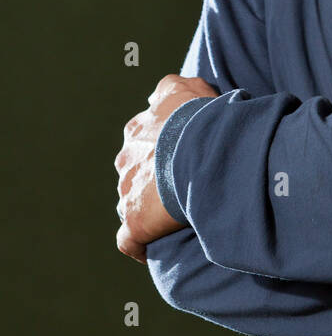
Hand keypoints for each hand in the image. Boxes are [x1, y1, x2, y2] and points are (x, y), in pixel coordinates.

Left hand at [115, 74, 218, 263]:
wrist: (201, 149)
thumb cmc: (199, 118)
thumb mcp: (188, 88)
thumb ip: (173, 87)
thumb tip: (160, 94)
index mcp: (137, 131)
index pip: (143, 142)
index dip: (162, 152)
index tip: (182, 158)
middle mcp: (126, 160)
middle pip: (135, 173)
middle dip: (153, 180)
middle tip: (183, 186)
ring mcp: (128, 191)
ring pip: (132, 203)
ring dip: (149, 209)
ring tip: (176, 215)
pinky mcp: (134, 221)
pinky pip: (129, 240)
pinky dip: (139, 244)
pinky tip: (153, 247)